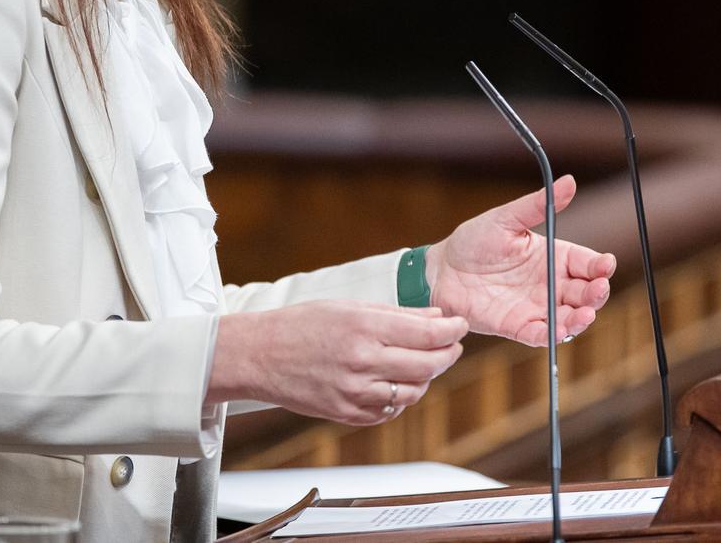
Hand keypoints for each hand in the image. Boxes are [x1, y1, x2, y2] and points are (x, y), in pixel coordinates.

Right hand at [208, 301, 467, 424]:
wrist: (259, 356)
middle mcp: (363, 363)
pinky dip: (401, 397)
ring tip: (422, 363)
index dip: (453, 330)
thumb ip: (398, 314)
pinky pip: (390, 411)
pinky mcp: (347, 414)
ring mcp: (355, 393)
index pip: (428, 334)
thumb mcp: (350, 307)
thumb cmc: (301, 325)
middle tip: (451, 345)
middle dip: (447, 354)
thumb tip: (437, 318)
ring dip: (426, 378)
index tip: (460, 325)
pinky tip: (395, 382)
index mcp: (364, 329)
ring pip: (414, 392)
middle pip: (428, 366)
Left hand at [427, 175, 615, 345]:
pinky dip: (552, 335)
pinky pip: (540, 334)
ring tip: (585, 314)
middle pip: (585, 292)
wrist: (440, 270)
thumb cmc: (473, 241)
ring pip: (569, 317)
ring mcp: (536, 306)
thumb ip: (538, 205)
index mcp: (553, 256)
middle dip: (597, 293)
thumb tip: (568, 182)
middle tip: (598, 290)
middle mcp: (550, 284)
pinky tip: (560, 330)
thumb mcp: (506, 219)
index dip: (601, 266)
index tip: (606, 265)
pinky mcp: (517, 326)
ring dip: (581, 318)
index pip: (587, 263)